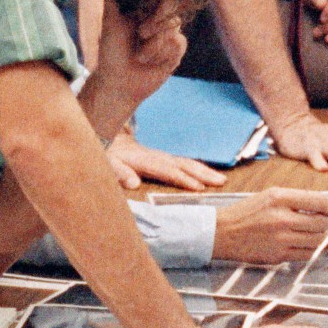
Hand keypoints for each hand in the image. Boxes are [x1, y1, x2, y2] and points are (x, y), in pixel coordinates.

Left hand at [90, 0, 187, 108]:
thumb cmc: (112, 51)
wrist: (120, 83)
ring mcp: (170, 29)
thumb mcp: (110, 20)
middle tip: (141, 33)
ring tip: (140, 54)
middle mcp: (159, 12)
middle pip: (172, 2)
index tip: (144, 11)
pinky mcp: (178, 46)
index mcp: (144, 2)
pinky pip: (178, 42)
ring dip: (153, 44)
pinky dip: (161, 54)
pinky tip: (152, 62)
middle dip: (155, 21)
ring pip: (174, 25)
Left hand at [106, 132, 226, 190]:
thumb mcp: (108, 164)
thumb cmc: (107, 156)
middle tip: (221, 182)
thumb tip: (133, 184)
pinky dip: (198, 169)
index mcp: (144, 160)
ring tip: (222, 180)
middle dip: (202, 173)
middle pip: (183, 164)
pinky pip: (183, 164)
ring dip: (204, 171)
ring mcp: (161, 157)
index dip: (183, 179)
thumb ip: (119, 173)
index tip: (198, 188)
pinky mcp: (163, 159)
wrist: (106, 139)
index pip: (167, 170)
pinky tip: (208, 176)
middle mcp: (156, 157)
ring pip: (186, 163)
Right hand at [211, 189, 327, 262]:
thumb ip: (296, 199)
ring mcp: (280, 239)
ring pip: (317, 240)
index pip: (320, 202)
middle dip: (324, 222)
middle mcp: (282, 218)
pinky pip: (306, 254)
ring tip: (307, 232)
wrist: (223, 232)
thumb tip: (323, 205)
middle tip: (318, 221)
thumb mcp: (270, 195)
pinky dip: (307, 249)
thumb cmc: (246, 212)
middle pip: (322, 223)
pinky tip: (299, 242)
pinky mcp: (278, 256)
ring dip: (317, 236)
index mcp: (280, 198)